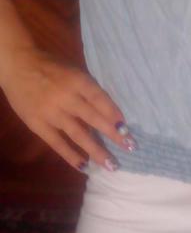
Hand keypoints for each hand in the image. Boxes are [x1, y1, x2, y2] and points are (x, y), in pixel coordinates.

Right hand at [2, 47, 132, 172]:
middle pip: (94, 119)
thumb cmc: (51, 66)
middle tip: (129, 148)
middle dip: (113, 134)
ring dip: (96, 151)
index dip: (114, 114)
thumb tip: (107, 113)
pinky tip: (84, 166)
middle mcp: (67, 97)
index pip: (100, 99)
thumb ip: (87, 90)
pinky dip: (71, 155)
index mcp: (77, 80)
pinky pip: (57, 143)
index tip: (126, 128)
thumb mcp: (74, 71)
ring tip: (112, 165)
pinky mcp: (38, 125)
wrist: (18, 66)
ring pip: (79, 134)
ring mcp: (52, 113)